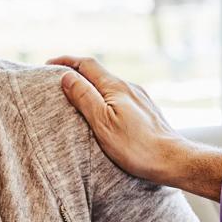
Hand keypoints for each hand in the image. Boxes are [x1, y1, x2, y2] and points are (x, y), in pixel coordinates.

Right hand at [48, 56, 221, 201]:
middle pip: (99, 73)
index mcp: (116, 87)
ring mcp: (140, 100)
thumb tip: (66, 76)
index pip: (86, 64)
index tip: (48, 65)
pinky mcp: (146, 112)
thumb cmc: (136, 146)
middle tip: (57, 80)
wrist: (173, 160)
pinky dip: (105, 99)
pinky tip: (104, 113)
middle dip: (77, 73)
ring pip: (110, 86)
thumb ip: (84, 97)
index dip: (66, 61)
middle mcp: (130, 88)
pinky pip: (120, 98)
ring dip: (91, 87)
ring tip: (77, 97)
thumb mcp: (102, 122)